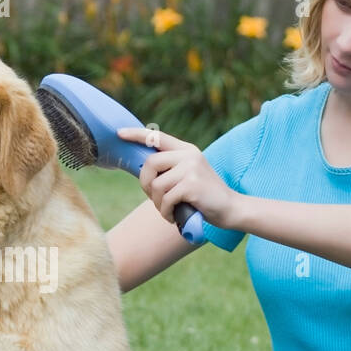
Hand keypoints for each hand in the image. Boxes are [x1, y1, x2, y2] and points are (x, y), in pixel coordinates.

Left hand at [117, 126, 241, 230]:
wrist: (231, 208)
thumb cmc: (204, 196)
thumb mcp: (188, 175)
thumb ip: (170, 168)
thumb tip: (142, 169)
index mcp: (186, 150)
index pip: (157, 137)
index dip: (136, 135)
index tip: (119, 133)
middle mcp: (189, 155)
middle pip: (150, 163)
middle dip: (145, 184)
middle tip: (154, 197)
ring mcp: (191, 168)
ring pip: (157, 185)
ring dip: (158, 203)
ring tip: (167, 210)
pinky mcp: (192, 185)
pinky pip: (166, 199)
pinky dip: (165, 212)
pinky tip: (173, 216)